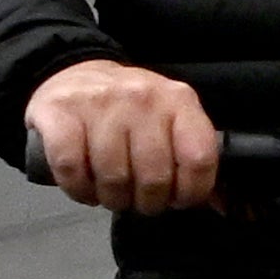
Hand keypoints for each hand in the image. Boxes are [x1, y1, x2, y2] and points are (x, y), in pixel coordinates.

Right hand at [27, 58, 221, 213]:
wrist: (73, 73)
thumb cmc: (128, 108)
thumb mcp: (170, 118)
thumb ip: (192, 156)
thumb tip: (220, 205)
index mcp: (179, 100)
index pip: (199, 158)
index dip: (191, 192)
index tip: (178, 200)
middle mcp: (142, 97)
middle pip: (155, 176)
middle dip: (148, 202)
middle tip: (139, 201)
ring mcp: (99, 103)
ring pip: (113, 177)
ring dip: (112, 199)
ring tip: (112, 195)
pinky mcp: (59, 113)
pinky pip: (71, 169)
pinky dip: (79, 190)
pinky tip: (85, 188)